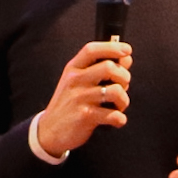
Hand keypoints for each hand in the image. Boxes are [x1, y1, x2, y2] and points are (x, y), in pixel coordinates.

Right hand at [36, 41, 133, 156]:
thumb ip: (99, 68)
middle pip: (109, 67)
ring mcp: (80, 98)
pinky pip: (114, 115)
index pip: (92, 50)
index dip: (112, 47)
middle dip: (124, 77)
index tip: (127, 50)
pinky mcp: (85, 116)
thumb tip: (126, 59)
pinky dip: (120, 119)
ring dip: (124, 100)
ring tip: (119, 106)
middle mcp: (76, 81)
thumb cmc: (68, 103)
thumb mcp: (77, 81)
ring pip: (116, 91)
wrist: (50, 130)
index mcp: (73, 69)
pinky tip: (115, 120)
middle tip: (123, 87)